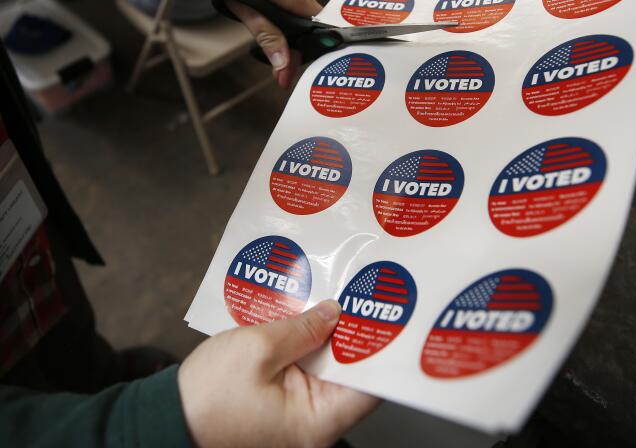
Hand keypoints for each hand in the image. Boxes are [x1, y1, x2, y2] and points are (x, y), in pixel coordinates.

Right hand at [178, 300, 378, 447]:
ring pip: (328, 370)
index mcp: (318, 421)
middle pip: (352, 374)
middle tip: (362, 295)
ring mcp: (299, 417)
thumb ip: (302, 328)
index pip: (371, 386)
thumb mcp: (256, 349)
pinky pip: (306, 373)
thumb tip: (334, 312)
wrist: (164, 420)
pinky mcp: (283, 407)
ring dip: (328, 337)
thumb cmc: (205, 397)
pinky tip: (307, 317)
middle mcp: (315, 424)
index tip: (388, 316)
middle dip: (353, 334)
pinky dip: (307, 346)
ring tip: (337, 298)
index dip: (382, 350)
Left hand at [205, 0, 321, 87]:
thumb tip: (284, 64)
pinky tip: (265, 16)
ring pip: (298, 19)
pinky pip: (293, 6)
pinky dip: (281, 16)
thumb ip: (267, 35)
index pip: (310, 39)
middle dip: (290, 49)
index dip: (297, 59)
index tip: (283, 80)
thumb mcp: (244, 4)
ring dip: (283, 31)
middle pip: (305, 31)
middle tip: (272, 69)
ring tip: (263, 36)